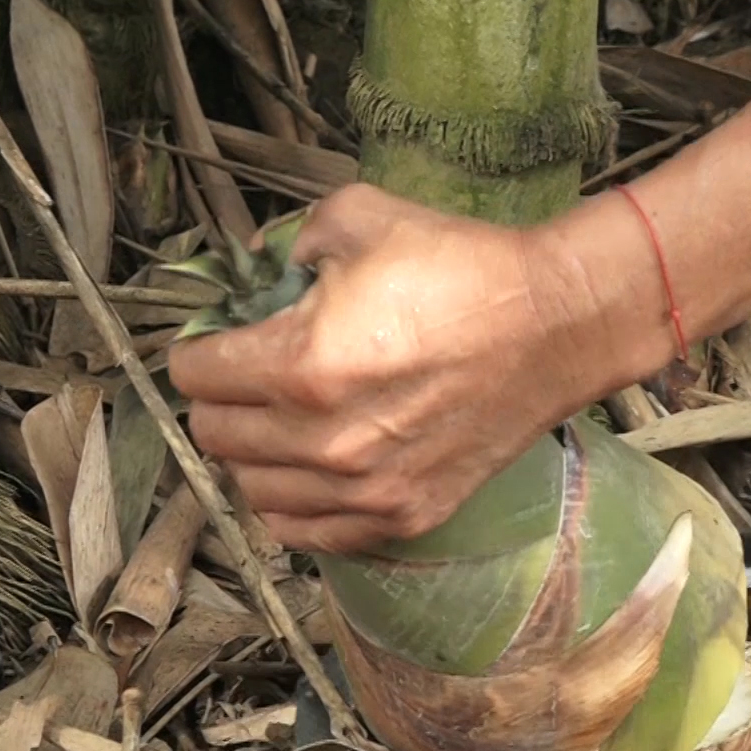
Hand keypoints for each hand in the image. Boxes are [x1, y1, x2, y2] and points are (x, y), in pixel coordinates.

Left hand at [166, 184, 644, 552]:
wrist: (553, 328)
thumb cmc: (461, 269)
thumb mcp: (359, 218)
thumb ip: (285, 242)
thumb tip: (255, 270)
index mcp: (301, 365)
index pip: (197, 375)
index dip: (200, 349)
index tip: (218, 341)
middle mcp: (323, 442)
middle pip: (215, 435)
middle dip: (221, 399)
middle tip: (248, 377)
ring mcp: (362, 490)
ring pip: (252, 488)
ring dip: (253, 453)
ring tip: (278, 422)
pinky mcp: (400, 516)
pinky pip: (305, 533)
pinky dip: (290, 504)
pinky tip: (305, 471)